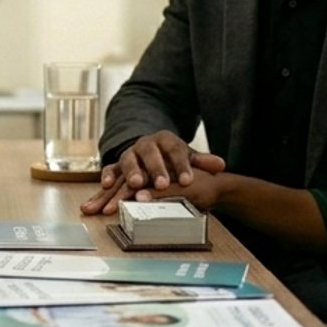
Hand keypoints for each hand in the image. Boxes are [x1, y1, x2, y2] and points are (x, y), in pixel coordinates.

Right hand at [80, 133, 225, 214]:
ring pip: (128, 162)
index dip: (182, 166)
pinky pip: (110, 170)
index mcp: (166, 140)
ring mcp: (130, 154)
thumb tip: (221, 164)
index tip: (188, 181)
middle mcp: (146, 145)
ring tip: (134, 185)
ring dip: (130, 173)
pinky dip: (107, 177)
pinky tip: (106, 186)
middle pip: (150, 154)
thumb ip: (202, 162)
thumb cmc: (171, 159)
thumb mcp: (187, 158)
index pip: (176, 151)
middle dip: (155, 169)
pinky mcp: (116, 166)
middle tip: (161, 184)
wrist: (150, 151)